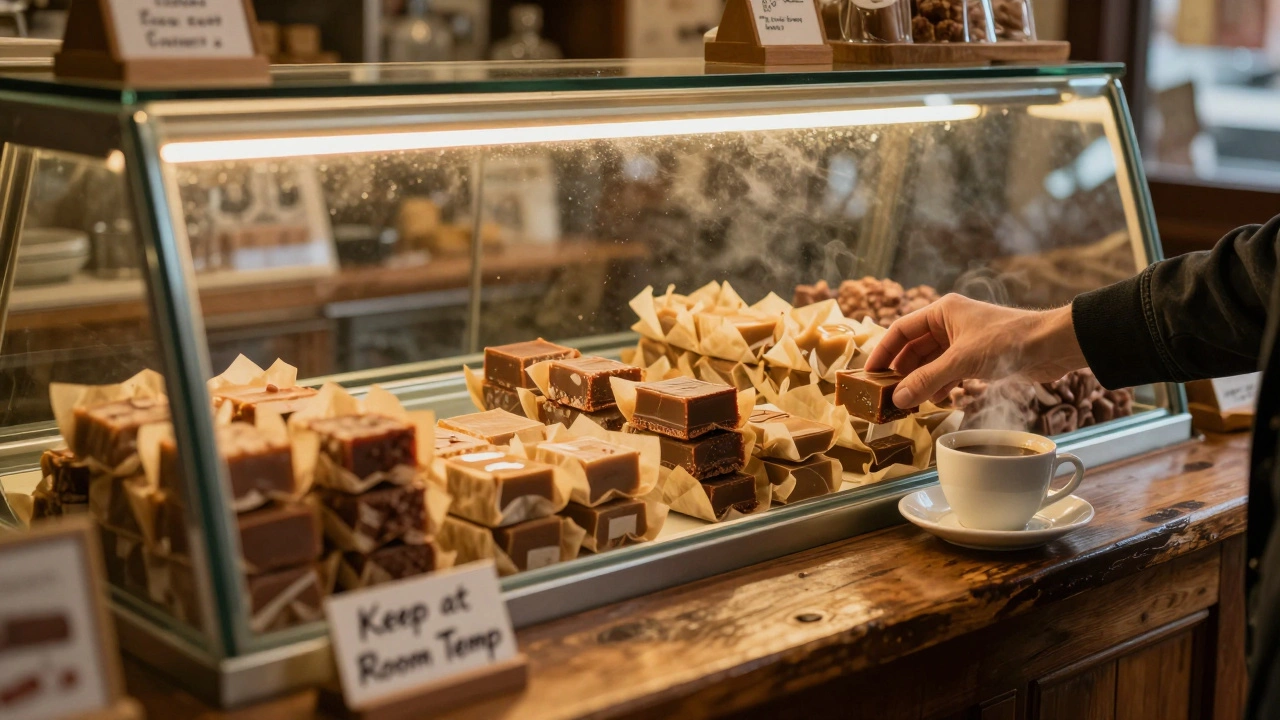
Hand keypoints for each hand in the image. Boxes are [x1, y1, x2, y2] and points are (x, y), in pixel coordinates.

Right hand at [864, 295, 1087, 407]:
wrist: (1053, 346)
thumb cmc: (1008, 341)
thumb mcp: (961, 361)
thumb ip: (927, 380)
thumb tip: (898, 399)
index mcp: (942, 311)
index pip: (900, 330)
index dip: (882, 351)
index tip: (868, 374)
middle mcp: (950, 323)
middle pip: (914, 348)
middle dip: (901, 371)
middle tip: (885, 394)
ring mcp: (964, 342)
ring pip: (931, 363)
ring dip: (919, 382)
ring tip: (907, 403)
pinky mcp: (978, 359)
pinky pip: (948, 373)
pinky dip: (939, 386)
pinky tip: (934, 401)